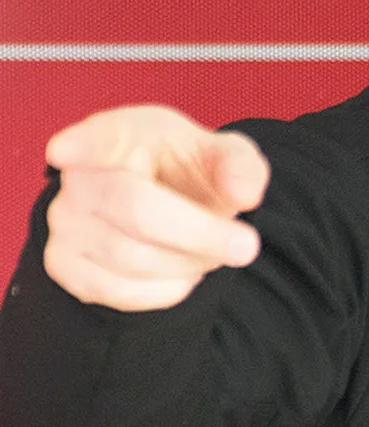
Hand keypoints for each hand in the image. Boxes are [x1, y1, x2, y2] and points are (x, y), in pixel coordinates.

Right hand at [41, 105, 270, 310]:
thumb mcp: (225, 157)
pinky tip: (183, 273)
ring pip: (133, 258)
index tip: (63, 151)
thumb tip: (245, 194)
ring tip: (211, 253)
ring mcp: (65, 221)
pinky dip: (166, 291)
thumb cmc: (191, 173)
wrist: (170, 207)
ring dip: (190, 264)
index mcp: (120, 135)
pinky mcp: (63, 264)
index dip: (81, 144)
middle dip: (201, 234)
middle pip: (136, 209)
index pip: (97, 136)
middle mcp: (81, 177)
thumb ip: (242, 166)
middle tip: (247, 247)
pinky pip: (118, 292)